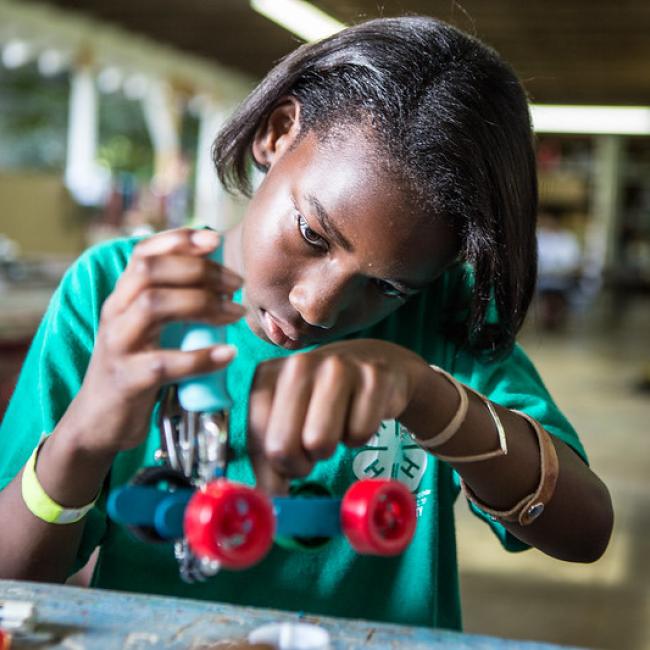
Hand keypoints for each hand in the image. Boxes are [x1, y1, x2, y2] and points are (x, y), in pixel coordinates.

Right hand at [63, 228, 244, 456]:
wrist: (99, 422)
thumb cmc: (137, 369)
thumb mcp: (148, 330)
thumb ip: (174, 304)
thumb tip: (220, 281)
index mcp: (122, 298)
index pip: (143, 253)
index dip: (178, 240)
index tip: (215, 240)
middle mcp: (115, 314)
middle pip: (150, 272)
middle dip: (199, 271)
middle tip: (235, 284)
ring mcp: (117, 346)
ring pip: (154, 306)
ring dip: (203, 304)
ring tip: (235, 314)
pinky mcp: (127, 380)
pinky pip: (164, 362)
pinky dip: (200, 357)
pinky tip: (228, 355)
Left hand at [247, 339, 429, 493]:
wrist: (374, 362)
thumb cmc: (322, 399)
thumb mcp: (287, 419)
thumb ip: (268, 461)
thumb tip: (261, 504)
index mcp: (267, 377)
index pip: (259, 444)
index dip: (276, 468)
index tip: (290, 464)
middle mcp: (297, 365)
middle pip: (283, 447)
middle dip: (301, 463)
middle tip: (313, 450)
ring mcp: (336, 367)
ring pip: (320, 442)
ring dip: (331, 448)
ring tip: (335, 428)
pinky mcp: (373, 377)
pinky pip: (360, 434)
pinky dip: (360, 435)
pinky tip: (359, 414)